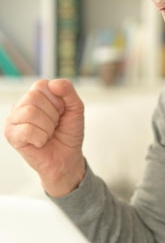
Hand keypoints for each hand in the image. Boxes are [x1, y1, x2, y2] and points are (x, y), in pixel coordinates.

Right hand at [4, 78, 85, 196]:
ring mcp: (13, 120)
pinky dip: (40, 138)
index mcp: (35, 95)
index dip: (58, 101)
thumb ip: (68, 91)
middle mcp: (21, 105)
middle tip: (54, 126)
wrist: (67, 158)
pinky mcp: (11, 135)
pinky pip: (26, 130)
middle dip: (52, 115)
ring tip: (48, 134)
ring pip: (30, 113)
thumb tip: (54, 84)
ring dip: (47, 128)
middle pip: (34, 98)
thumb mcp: (76, 108)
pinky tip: (41, 142)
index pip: (42, 85)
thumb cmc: (68, 133)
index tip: (60, 114)